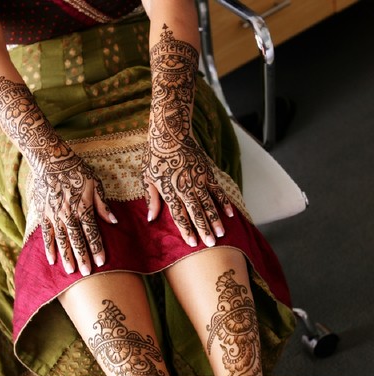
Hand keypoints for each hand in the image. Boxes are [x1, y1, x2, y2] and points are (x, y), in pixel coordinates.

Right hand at [32, 149, 116, 275]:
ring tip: (71, 271)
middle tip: (86, 274)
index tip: (101, 262)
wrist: (49, 159)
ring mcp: (55, 215)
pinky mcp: (43, 214)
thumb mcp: (95, 182)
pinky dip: (49, 248)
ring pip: (62, 240)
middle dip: (83, 257)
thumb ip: (103, 204)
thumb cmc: (76, 169)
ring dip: (67, 257)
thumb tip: (114, 221)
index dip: (97, 248)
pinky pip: (46, 234)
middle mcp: (69, 214)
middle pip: (77, 240)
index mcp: (83, 207)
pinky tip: (52, 260)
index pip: (92, 233)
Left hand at [143, 25, 232, 247]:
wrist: (171, 131)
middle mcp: (185, 186)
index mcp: (169, 190)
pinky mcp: (207, 172)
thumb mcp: (146, 176)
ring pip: (209, 203)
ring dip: (215, 220)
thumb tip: (151, 219)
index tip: (192, 242)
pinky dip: (224, 202)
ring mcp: (198, 179)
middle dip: (204, 229)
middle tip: (211, 244)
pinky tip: (230, 214)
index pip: (178, 214)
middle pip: (196, 211)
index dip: (186, 229)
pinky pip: (217, 190)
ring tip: (222, 234)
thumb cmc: (155, 155)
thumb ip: (150, 198)